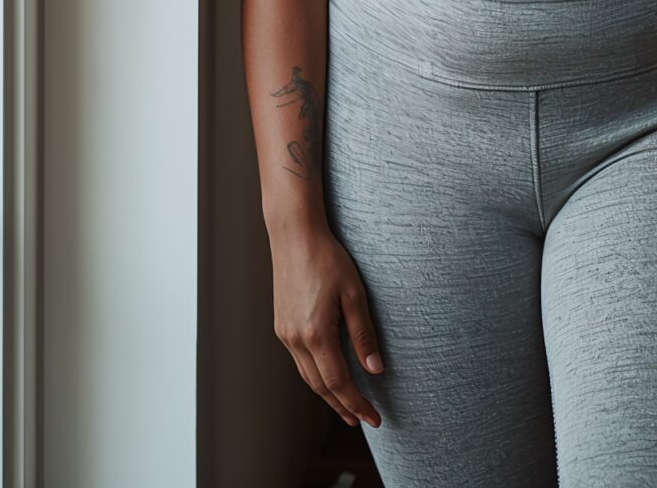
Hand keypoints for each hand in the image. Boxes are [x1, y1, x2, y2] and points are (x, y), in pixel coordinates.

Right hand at [269, 218, 385, 428]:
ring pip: (307, 376)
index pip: (339, 383)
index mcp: (316, 334)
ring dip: (328, 394)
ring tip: (347, 406)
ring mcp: (284, 333)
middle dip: (342, 407)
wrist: (294, 236)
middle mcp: (295, 339)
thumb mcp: (354, 294)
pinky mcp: (281, 325)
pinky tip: (328, 376)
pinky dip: (315, 375)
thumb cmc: (327, 259)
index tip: (374, 418)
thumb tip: (375, 369)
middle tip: (363, 420)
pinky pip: (299, 361)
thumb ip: (364, 334)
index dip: (358, 404)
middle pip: (320, 386)